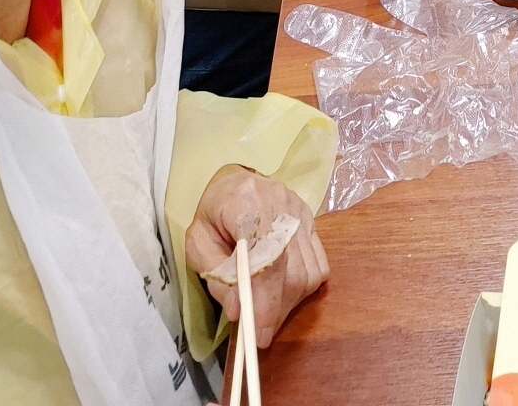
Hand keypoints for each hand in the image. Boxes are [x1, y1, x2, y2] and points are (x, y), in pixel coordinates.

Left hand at [186, 165, 327, 349]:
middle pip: (291, 270)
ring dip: (289, 302)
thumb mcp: (198, 245)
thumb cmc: (212, 215)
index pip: (266, 258)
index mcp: (245, 203)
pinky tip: (283, 291)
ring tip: (268, 311)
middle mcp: (280, 202)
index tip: (259, 334)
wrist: (233, 183)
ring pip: (308, 271)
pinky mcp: (310, 219)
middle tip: (259, 332)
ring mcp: (299, 209)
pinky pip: (319, 264)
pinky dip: (304, 287)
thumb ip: (218, 277)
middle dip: (276, 309)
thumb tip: (240, 312)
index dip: (265, 300)